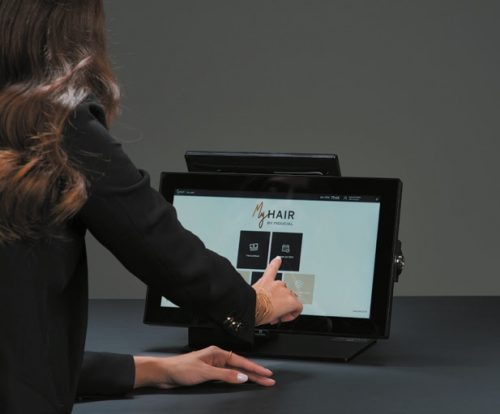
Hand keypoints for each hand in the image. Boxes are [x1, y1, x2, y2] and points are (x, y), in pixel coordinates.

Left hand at [133, 346, 274, 388]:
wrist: (164, 373)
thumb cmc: (180, 368)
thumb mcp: (205, 372)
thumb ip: (225, 375)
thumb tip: (241, 377)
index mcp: (218, 353)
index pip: (241, 361)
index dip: (255, 369)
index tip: (267, 374)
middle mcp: (217, 357)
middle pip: (241, 366)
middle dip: (256, 373)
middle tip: (269, 379)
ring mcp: (213, 365)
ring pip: (235, 371)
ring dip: (248, 376)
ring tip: (261, 380)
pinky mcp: (209, 373)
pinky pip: (228, 375)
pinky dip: (237, 378)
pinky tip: (242, 381)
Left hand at [252, 256, 302, 324]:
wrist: (249, 307)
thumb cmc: (261, 314)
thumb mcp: (276, 320)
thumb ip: (282, 313)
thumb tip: (279, 314)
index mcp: (291, 301)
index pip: (298, 306)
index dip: (292, 313)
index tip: (285, 316)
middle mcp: (286, 290)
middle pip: (290, 296)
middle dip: (285, 304)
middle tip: (276, 311)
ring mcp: (276, 283)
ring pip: (282, 286)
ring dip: (278, 293)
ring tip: (270, 302)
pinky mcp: (266, 279)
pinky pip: (272, 268)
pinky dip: (275, 263)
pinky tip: (278, 259)